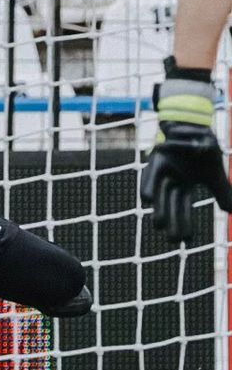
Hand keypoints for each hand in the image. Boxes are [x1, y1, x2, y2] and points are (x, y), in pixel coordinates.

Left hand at [140, 77, 231, 242]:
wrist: (194, 127)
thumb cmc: (201, 152)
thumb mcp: (214, 175)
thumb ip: (223, 193)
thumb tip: (231, 212)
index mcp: (183, 186)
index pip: (184, 208)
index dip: (184, 223)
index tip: (185, 241)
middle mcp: (170, 180)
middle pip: (168, 203)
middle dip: (169, 220)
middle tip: (168, 239)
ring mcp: (162, 169)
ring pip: (156, 190)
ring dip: (155, 204)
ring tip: (155, 220)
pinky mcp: (156, 157)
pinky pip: (150, 172)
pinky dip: (149, 184)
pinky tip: (146, 199)